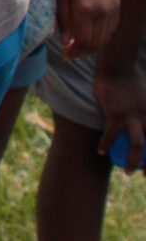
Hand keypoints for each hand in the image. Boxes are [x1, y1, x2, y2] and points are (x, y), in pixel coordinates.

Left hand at [57, 0, 120, 57]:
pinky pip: (111, 30)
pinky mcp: (118, 7)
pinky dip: (101, 37)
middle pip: (95, 44)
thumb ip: (63, 18)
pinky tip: (90, 34)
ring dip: (91, 46)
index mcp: (85, 8)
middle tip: (70, 52)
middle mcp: (102, 12)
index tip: (65, 54)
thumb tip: (66, 40)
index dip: (74, 51)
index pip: (83, 41)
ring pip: (104, 39)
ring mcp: (113, 10)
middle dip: (82, 52)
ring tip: (78, 45)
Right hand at [94, 56, 145, 172]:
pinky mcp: (116, 114)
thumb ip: (144, 112)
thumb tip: (141, 124)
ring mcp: (133, 117)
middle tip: (142, 174)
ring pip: (138, 146)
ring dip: (133, 162)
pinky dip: (105, 145)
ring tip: (127, 171)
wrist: (117, 66)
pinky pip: (111, 135)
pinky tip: (100, 151)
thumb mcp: (144, 99)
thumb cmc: (129, 81)